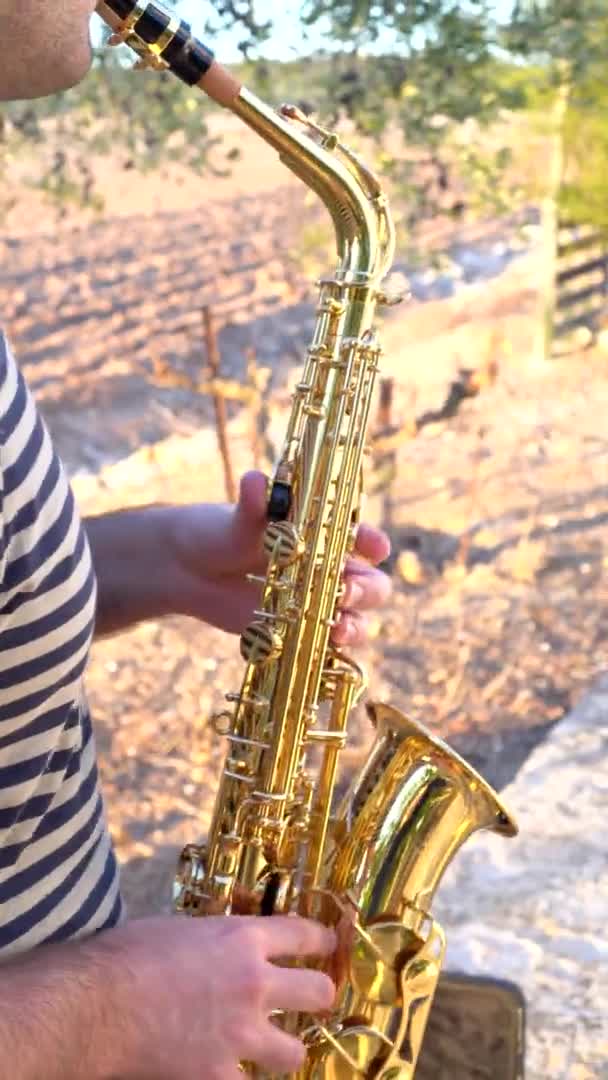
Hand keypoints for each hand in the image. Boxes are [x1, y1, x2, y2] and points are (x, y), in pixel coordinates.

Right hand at [99, 915, 335, 1079]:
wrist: (98, 1003)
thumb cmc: (127, 954)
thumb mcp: (180, 927)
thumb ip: (212, 939)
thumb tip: (217, 946)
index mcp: (243, 939)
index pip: (303, 935)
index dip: (321, 940)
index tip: (328, 944)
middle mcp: (254, 984)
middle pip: (317, 992)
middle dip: (320, 996)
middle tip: (316, 999)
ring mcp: (241, 1034)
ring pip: (294, 1052)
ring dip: (286, 1051)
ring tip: (278, 1051)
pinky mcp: (218, 1075)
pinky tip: (226, 1075)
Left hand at [169, 470, 391, 642]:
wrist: (191, 569)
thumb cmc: (221, 532)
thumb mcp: (237, 519)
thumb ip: (252, 505)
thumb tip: (256, 480)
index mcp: (323, 536)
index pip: (362, 539)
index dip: (374, 544)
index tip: (375, 548)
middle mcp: (328, 569)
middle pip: (371, 584)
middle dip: (366, 590)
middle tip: (345, 593)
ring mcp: (316, 603)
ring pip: (357, 619)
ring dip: (355, 626)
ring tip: (337, 630)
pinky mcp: (299, 631)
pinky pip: (327, 645)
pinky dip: (330, 650)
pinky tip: (321, 649)